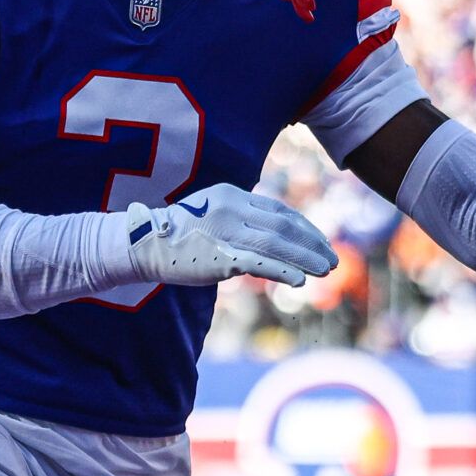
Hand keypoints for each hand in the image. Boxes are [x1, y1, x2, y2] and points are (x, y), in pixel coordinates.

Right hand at [125, 183, 335, 288]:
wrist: (142, 242)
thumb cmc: (178, 231)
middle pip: (285, 226)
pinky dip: (284, 270)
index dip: (305, 227)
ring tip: (326, 270)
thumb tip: (270, 232)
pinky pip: (260, 263)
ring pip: (278, 244)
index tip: (321, 242)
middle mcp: (235, 209)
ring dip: (306, 258)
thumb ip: (240, 217)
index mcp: (234, 195)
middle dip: (313, 243)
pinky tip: (300, 280)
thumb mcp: (212, 212)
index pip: (280, 211)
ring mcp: (228, 232)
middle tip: (332, 259)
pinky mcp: (221, 256)